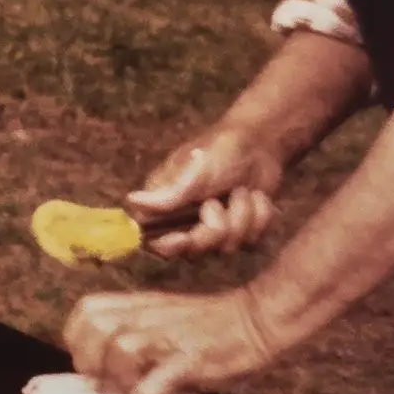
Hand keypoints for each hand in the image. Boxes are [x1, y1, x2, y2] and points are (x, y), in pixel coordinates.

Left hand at [65, 288, 278, 393]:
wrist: (255, 320)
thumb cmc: (207, 325)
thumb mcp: (163, 316)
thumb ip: (135, 328)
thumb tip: (106, 361)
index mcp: (137, 304)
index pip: (87, 309)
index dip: (77, 335)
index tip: (87, 358)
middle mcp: (147, 316)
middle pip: (94, 325)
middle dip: (88, 358)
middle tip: (102, 380)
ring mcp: (168, 336)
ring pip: (119, 348)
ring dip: (116, 377)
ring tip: (128, 391)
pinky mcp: (190, 360)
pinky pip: (155, 382)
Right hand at [126, 127, 283, 257]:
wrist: (261, 144)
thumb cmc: (220, 152)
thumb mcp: (195, 173)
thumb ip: (168, 194)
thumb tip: (131, 201)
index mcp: (166, 204)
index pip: (154, 239)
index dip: (167, 246)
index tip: (184, 238)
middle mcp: (187, 220)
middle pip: (194, 250)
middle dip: (213, 228)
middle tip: (216, 202)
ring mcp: (215, 227)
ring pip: (226, 247)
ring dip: (241, 217)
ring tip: (242, 192)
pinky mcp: (242, 229)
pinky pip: (252, 240)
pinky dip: (259, 217)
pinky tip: (256, 196)